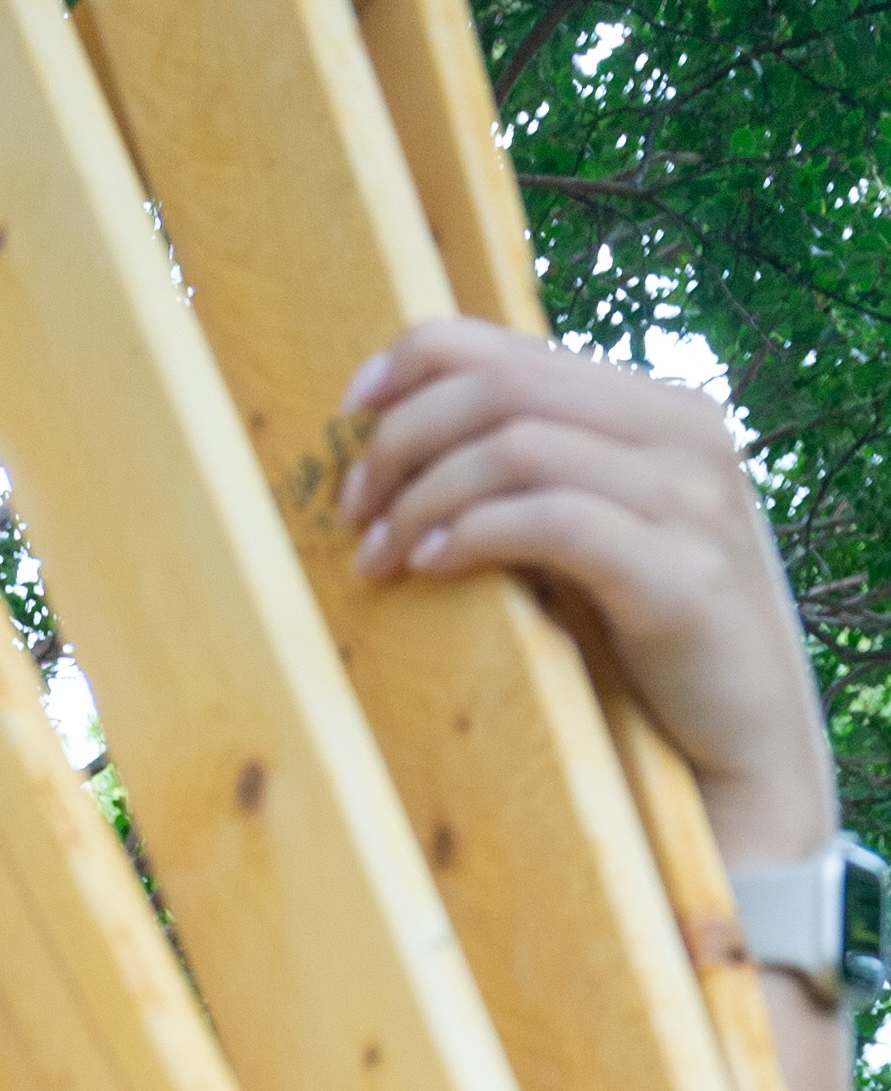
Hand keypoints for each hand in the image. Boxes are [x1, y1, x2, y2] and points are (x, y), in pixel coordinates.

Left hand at [339, 321, 835, 865]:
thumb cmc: (646, 646)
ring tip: (376, 556)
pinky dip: (477, 534)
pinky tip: (428, 566)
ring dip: (425, 496)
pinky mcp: (681, 578)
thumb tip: (412, 452)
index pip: (513, 345)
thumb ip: (540, 483)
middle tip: (352, 509)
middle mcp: (684, 434)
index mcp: (658, 410)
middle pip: (505, 387)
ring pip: (521, 446)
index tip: (347, 414)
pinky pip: (556, 523)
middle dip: (404, 440)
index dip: (415, 363)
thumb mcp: (596, 539)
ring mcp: (691, 502)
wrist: (743, 745)